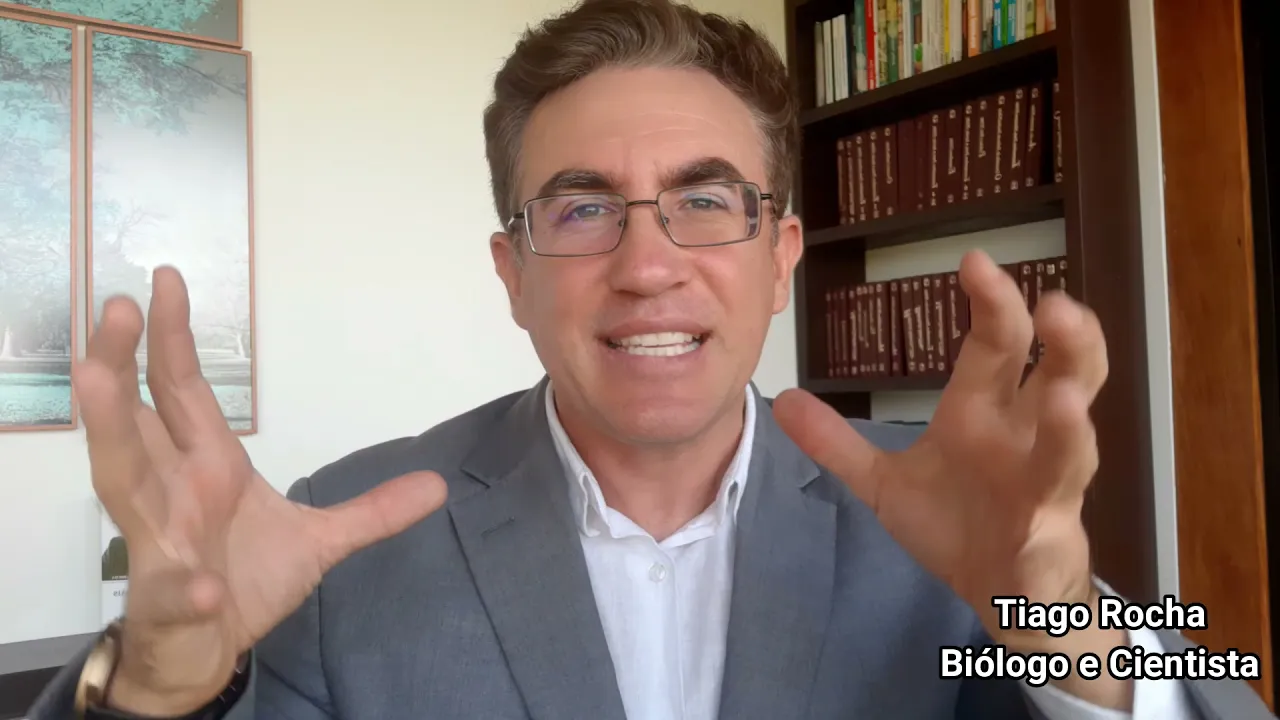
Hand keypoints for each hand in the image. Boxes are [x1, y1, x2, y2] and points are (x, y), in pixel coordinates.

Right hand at [77, 268, 447, 715]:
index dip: (173, 339)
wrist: (210, 652)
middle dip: (120, 363)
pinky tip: (203, 585)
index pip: (182, 391)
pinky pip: (176, 591)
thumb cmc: (244, 579)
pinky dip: (187, 588)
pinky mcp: (170, 602)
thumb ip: (372, 511)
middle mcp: (172, 491)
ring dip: (110, 432)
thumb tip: (438, 484)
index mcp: (206, 465)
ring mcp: (163, 544)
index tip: (167, 281)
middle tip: (115, 306)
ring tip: (95, 380)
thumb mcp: (320, 540)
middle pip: (134, 419)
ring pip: (123, 481)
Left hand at [774, 249, 1107, 650]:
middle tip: (1058, 304)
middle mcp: (1025, 436)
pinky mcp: (1048, 537)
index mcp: (984, 412)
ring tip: (1067, 398)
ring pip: (1074, 446)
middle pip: (1060, 375)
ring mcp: (1044, 486)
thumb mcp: (884, 482)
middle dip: (1065, 341)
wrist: (999, 593)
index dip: (992, 303)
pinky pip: (1055, 529)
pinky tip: (1045, 521)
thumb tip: (783, 400)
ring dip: (1073, 425)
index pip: (996, 345)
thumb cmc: (957, 523)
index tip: (974, 261)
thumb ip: (838, 443)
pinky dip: (1051, 526)